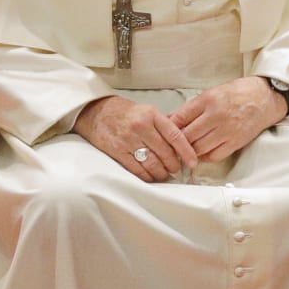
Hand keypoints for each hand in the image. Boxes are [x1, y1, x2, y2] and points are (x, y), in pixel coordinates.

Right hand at [75, 95, 199, 181]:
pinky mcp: (117, 151)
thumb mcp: (147, 111)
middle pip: (165, 152)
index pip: (176, 136)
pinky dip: (146, 176)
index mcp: (152, 115)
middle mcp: (141, 127)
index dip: (187, 152)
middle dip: (174, 165)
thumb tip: (182, 143)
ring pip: (152, 163)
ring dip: (161, 173)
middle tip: (177, 169)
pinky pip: (136, 169)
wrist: (95, 112)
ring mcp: (128, 140)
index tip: (193, 161)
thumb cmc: (125, 112)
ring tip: (165, 174)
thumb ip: (163, 125)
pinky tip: (151, 177)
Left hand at [170, 76, 288, 162]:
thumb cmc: (239, 93)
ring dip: (190, 151)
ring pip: (198, 148)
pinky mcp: (236, 141)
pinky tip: (202, 153)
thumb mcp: (212, 93)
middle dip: (177, 142)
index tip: (164, 134)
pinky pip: (214, 155)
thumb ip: (192, 107)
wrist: (265, 98)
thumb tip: (172, 118)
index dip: (169, 128)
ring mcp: (227, 130)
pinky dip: (205, 157)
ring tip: (186, 151)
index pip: (180, 118)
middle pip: (187, 136)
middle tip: (172, 146)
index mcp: (208, 100)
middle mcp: (217, 115)